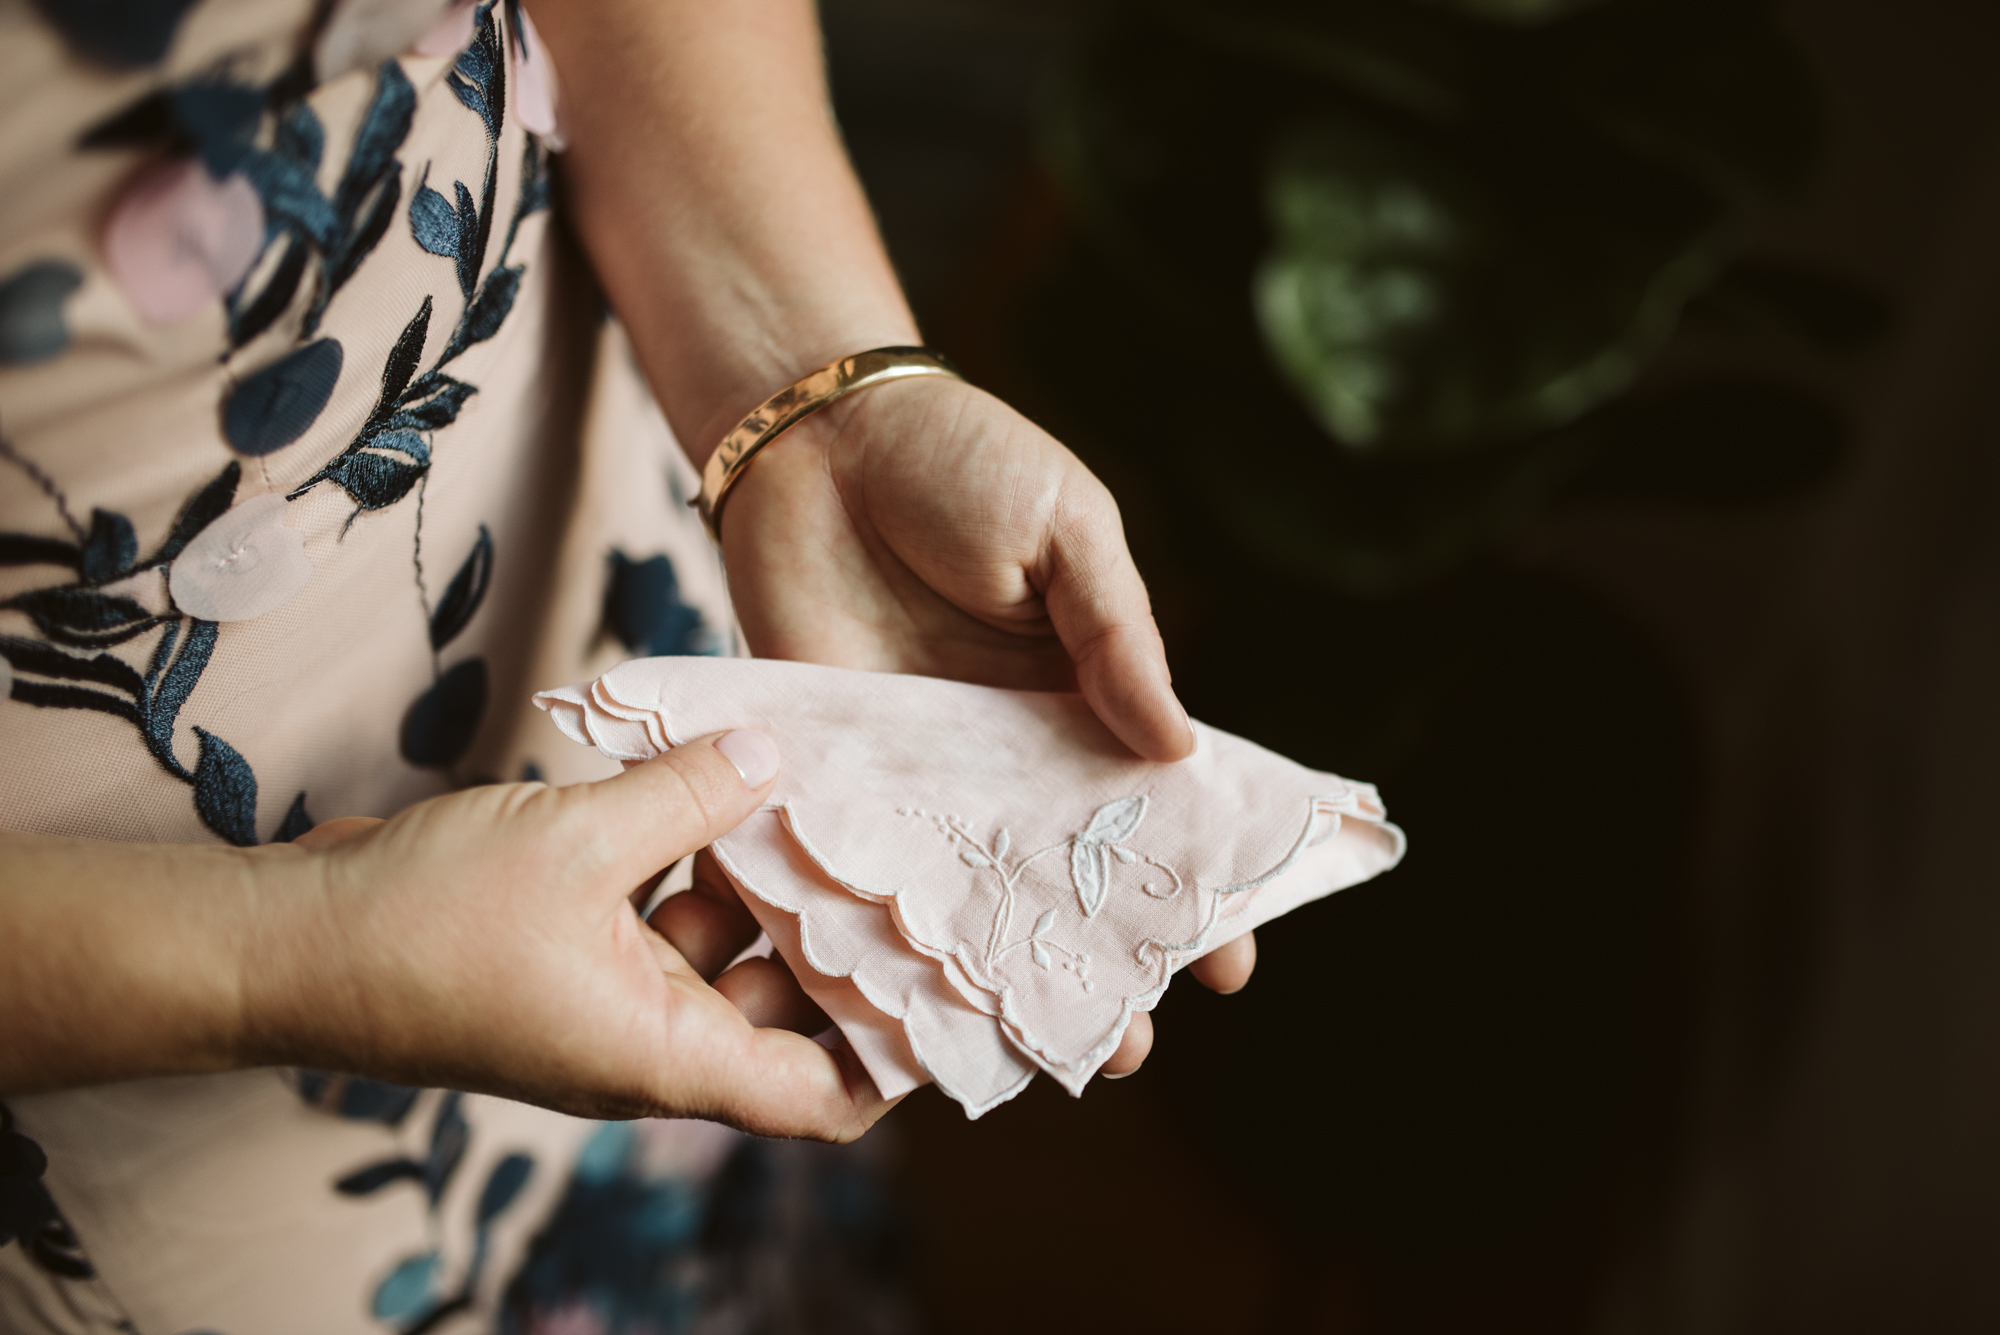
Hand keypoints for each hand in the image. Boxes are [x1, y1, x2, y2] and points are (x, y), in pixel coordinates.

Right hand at [240, 732, 893, 1139]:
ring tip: (815, 802)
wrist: (289, 943)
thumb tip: (772, 756)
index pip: (820, 1098)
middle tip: (896, 862)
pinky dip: (696, 867)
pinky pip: (663, 924)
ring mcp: (608, 1004)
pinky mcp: (572, 958)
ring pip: (724, 959)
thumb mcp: (580, 842)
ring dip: (765, 890)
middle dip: (838, 947)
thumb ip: (688, 797)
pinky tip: (719, 790)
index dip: (892, 1060)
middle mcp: (649, 1046)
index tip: (945, 992)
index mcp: (667, 1057)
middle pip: (785, 1020)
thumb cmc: (425, 922)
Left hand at [716, 376, 1255, 1070]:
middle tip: (1132, 1039)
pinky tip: (908, 999)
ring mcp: (921, 765)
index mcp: (1083, 688)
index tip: (1232, 955)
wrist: (813, 433)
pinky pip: (866, 858)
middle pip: (1064, 869)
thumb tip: (1178, 747)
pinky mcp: (835, 764)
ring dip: (1000, 970)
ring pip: (972, 887)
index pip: (1151, 802)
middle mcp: (1008, 744)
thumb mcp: (1067, 530)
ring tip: (1033, 1050)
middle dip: (1102, 954)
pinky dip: (882, 929)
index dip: (1195, 877)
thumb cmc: (957, 460)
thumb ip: (1117, 637)